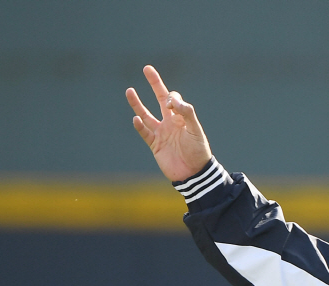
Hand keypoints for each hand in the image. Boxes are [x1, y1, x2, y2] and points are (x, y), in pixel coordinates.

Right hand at [125, 65, 212, 181]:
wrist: (194, 174)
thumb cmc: (199, 151)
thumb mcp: (196, 130)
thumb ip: (187, 113)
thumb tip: (172, 101)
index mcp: (182, 118)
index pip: (174, 99)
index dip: (172, 97)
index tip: (172, 106)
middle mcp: (171, 123)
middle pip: (161, 99)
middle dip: (155, 84)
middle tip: (147, 68)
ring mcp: (162, 133)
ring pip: (146, 115)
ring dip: (137, 103)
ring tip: (129, 90)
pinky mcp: (155, 145)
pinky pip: (145, 133)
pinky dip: (139, 126)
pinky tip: (135, 118)